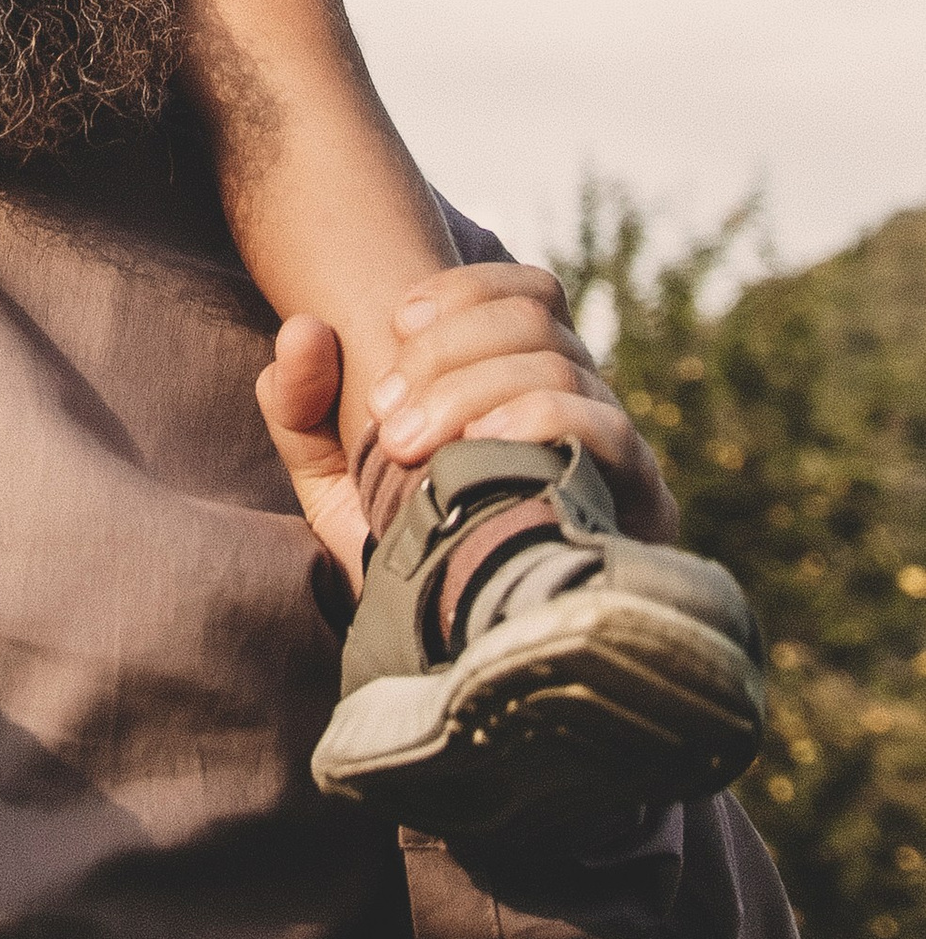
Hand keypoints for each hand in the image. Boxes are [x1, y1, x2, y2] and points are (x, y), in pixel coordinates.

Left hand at [256, 264, 678, 583]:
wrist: (447, 648)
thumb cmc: (397, 545)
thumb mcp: (330, 473)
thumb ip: (301, 401)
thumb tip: (303, 330)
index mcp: (522, 377)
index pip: (527, 292)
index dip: (465, 290)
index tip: (394, 320)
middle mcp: (578, 400)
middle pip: (534, 322)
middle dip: (449, 354)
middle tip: (385, 417)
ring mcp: (611, 448)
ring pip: (564, 368)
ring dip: (475, 391)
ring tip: (409, 444)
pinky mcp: (638, 504)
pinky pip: (608, 433)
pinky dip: (543, 422)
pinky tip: (485, 449)